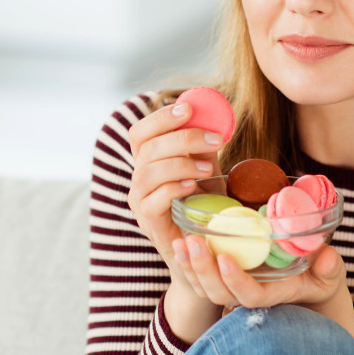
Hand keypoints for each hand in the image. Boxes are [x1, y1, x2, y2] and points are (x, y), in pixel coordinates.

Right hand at [126, 100, 224, 288]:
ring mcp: (138, 199)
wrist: (203, 245)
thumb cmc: (204, 204)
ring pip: (148, 171)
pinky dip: (173, 188)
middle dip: (182, 138)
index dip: (160, 117)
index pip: (141, 131)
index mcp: (148, 159)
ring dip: (181, 164)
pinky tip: (193, 187)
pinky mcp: (146, 219)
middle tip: (215, 139)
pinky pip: (152, 199)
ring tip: (207, 169)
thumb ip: (203, 146)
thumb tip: (212, 115)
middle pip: (147, 146)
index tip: (189, 108)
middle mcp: (138, 176)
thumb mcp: (206, 168)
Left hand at [171, 236, 353, 339]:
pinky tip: (178, 242)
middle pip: (218, 293)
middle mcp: (248, 295)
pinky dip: (187, 262)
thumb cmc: (318, 277)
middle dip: (203, 269)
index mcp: (272, 295)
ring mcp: (233, 289)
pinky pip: (200, 277)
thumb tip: (327, 259)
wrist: (306, 285)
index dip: (235, 280)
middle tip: (193, 241)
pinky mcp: (223, 279)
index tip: (224, 258)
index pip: (249, 295)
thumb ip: (330, 269)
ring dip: (189, 265)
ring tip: (180, 242)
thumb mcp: (329, 274)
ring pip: (205, 286)